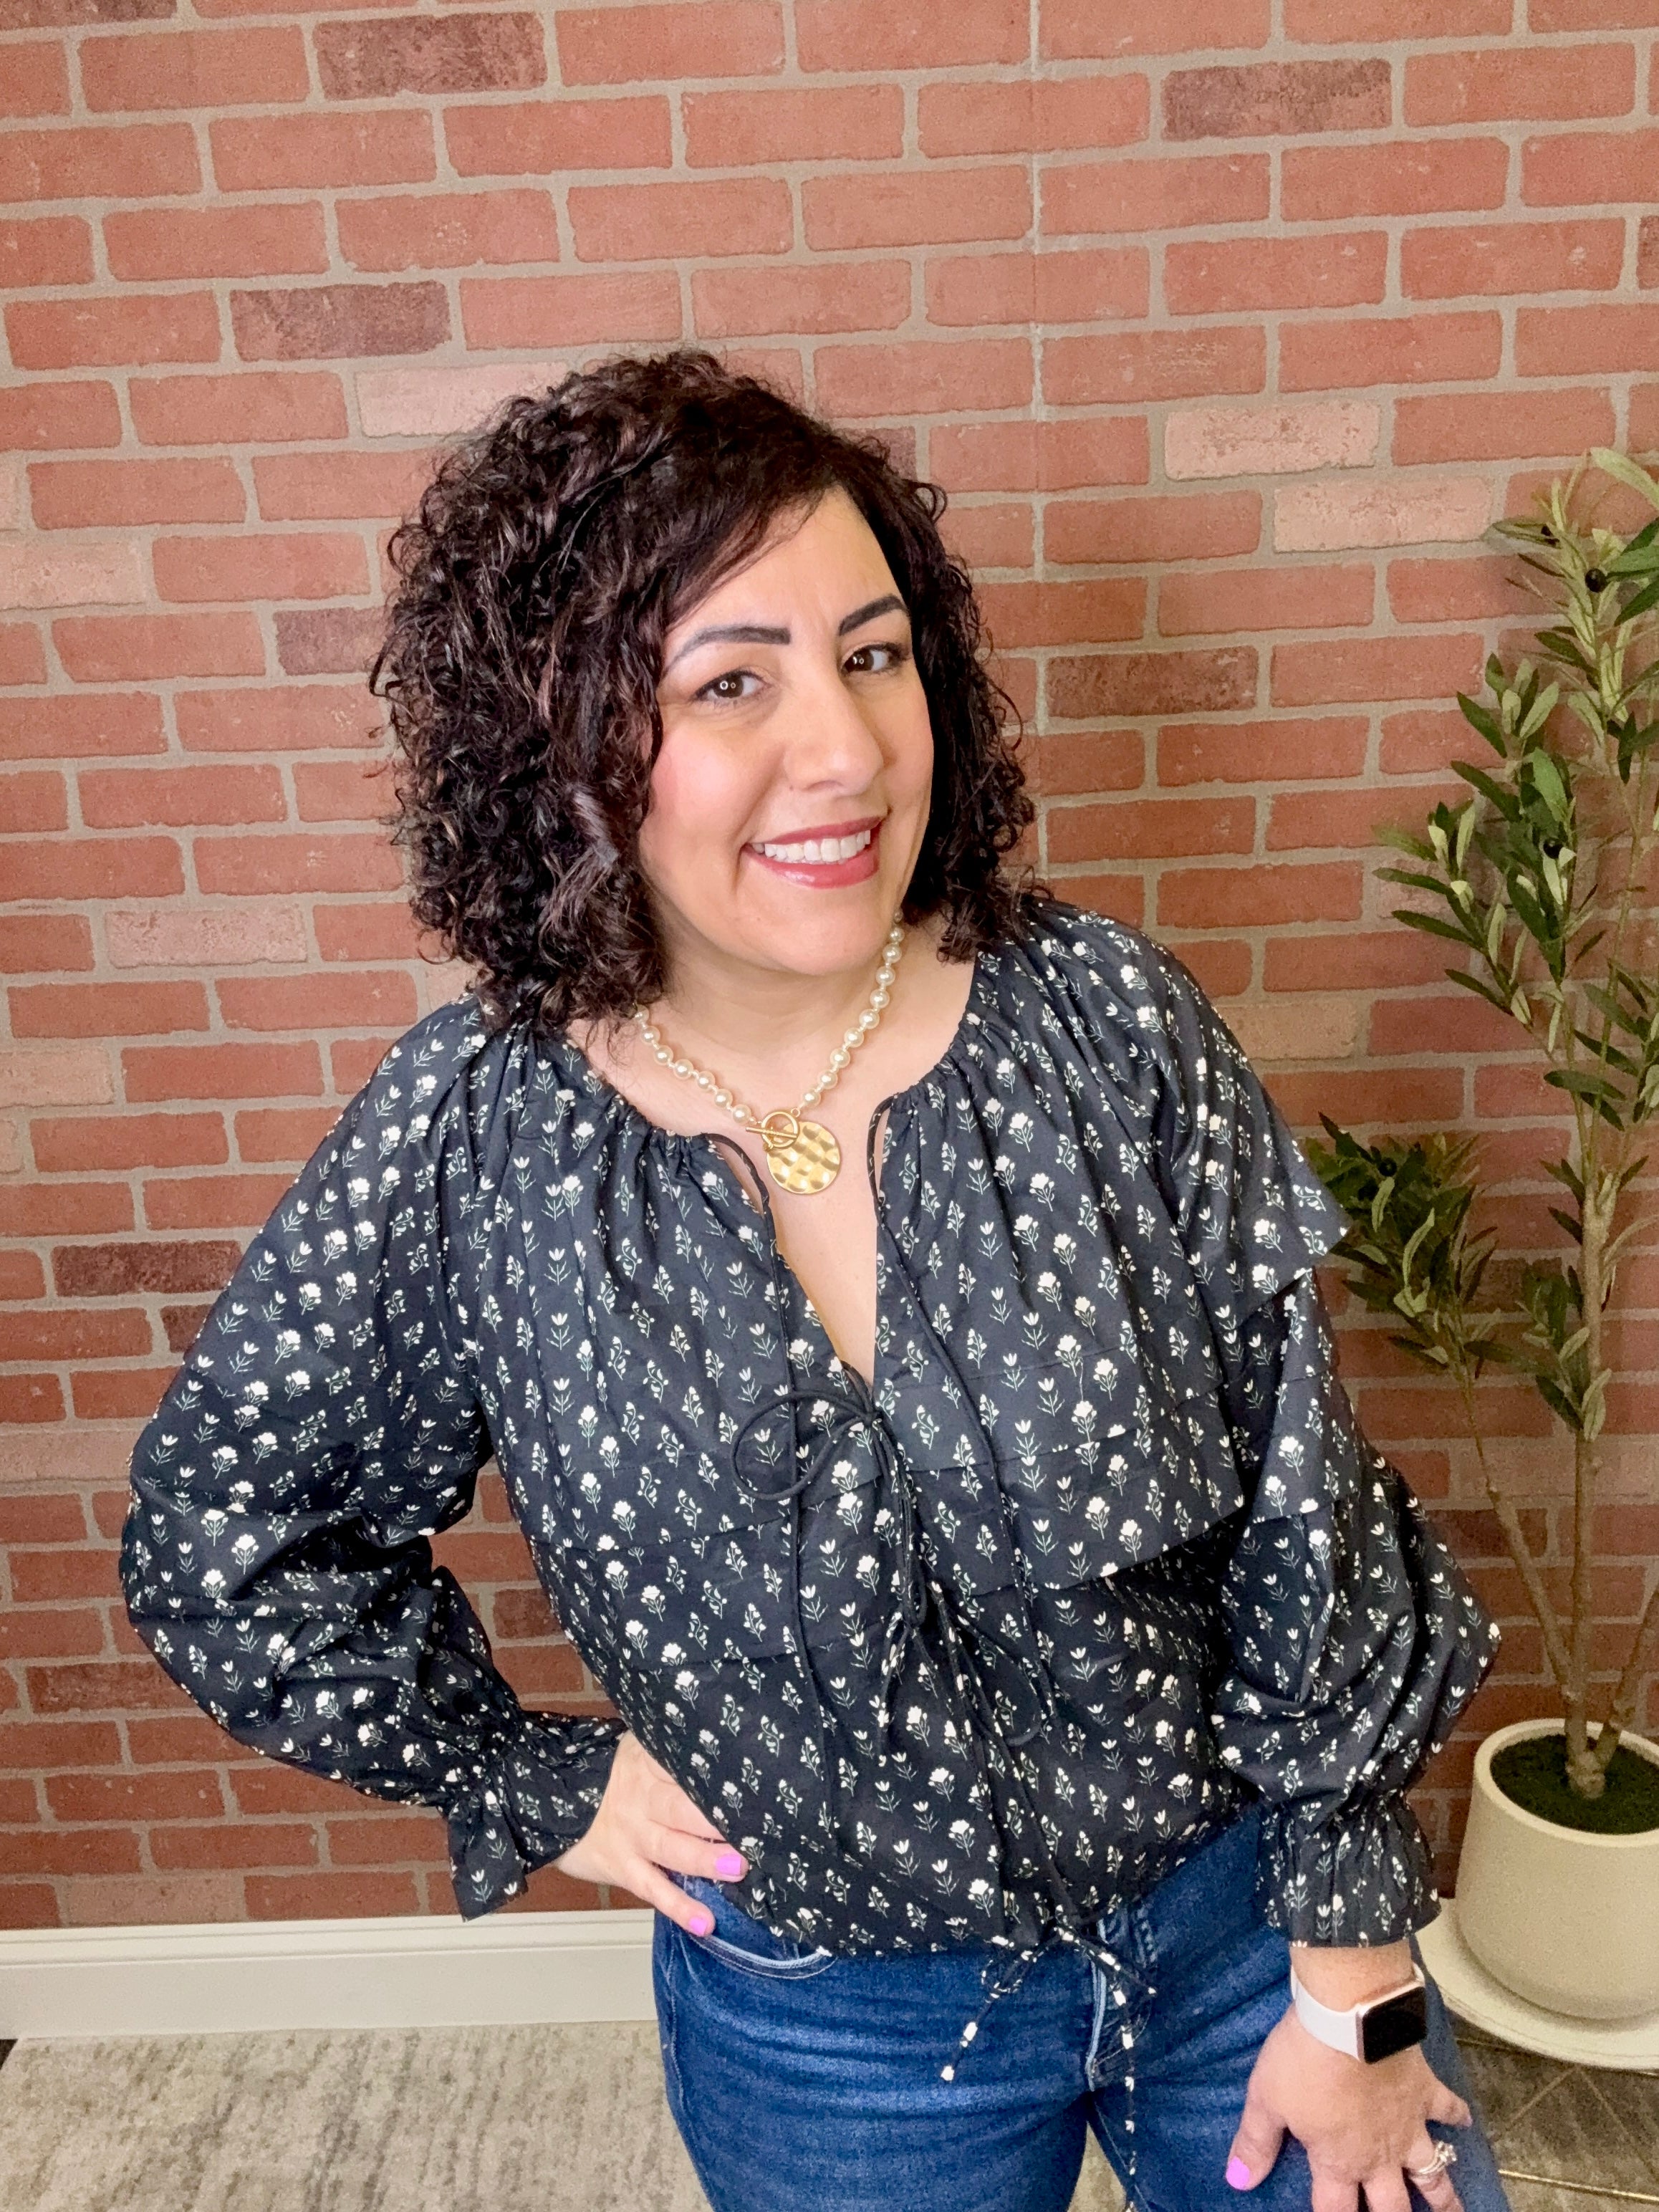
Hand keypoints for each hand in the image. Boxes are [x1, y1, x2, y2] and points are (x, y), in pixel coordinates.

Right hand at [553, 1730, 745, 1937]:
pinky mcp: (623, 1868)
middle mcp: (640, 1799)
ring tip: (735, 1868)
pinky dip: (679, 1907)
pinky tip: (704, 1922)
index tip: (749, 1788)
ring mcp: (632, 1837)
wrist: (554, 1804)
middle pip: (680, 1808)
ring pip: (670, 1849)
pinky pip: (653, 1890)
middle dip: (714, 1822)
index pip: (683, 1767)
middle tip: (750, 1832)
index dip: (715, 1778)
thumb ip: (673, 1751)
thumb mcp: (638, 1749)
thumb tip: (726, 1750)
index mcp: (647, 1763)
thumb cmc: (613, 1777)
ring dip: (704, 1860)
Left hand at [1226, 2005, 1471, 2211]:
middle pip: (1392, 2206)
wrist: (1351, 2014)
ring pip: (1433, 2173)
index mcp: (1338, 2161)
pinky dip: (1458, 2115)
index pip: (1336, 2210)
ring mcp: (1408, 2126)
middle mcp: (1378, 2155)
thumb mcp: (1266, 2099)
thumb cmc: (1304, 2058)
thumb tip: (1237, 2182)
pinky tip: (1467, 2122)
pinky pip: (1448, 2108)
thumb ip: (1255, 2142)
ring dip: (1444, 2196)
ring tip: (1456, 2211)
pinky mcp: (1426, 2092)